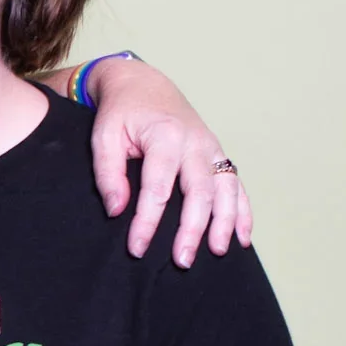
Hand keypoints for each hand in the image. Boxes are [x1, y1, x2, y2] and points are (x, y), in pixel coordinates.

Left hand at [85, 56, 252, 266]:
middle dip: (192, 230)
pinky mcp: (219, 154)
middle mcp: (196, 143)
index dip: (147, 223)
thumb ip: (108, 174)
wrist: (142, 84)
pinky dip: (243, 211)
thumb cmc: (120, 112)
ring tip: (216, 252)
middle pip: (200, 193)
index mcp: (165, 137)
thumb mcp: (103, 137)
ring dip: (225, 224)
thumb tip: (117, 211)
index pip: (158, 189)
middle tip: (182, 261)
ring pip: (226, 191)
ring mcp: (212, 148)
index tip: (137, 248)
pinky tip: (241, 237)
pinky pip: (237, 185)